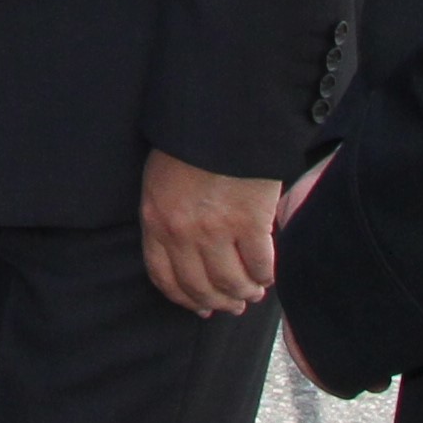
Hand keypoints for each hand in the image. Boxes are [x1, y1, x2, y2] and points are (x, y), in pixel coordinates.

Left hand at [138, 147, 283, 318]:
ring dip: (244, 293)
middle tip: (234, 305)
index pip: (163, 276)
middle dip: (218, 302)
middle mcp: (181, 232)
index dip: (184, 298)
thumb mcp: (161, 179)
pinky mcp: (249, 222)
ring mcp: (216, 229)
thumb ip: (167, 217)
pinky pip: (259, 265)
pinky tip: (268, 275)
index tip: (200, 306)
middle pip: (199, 287)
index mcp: (154, 220)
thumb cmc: (190, 143)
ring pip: (230, 282)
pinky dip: (265, 276)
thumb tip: (186, 256)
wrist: (220, 116)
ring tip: (253, 292)